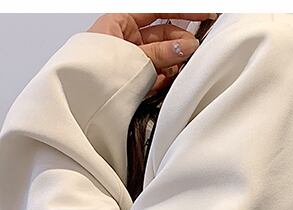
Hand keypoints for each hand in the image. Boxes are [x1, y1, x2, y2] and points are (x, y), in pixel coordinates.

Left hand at [87, 13, 216, 95]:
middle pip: (164, 35)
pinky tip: (170, 82)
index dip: (182, 11)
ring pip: (164, 57)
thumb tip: (187, 46)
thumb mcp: (131, 56)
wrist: (77, 104)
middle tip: (195, 50)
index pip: (158, 11)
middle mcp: (128, 39)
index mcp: (120, 23)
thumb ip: (162, 52)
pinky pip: (159, 76)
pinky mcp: (139, 82)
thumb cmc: (90, 72)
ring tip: (182, 69)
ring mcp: (134, 62)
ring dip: (175, 63)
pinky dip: (168, 79)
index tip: (204, 14)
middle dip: (181, 42)